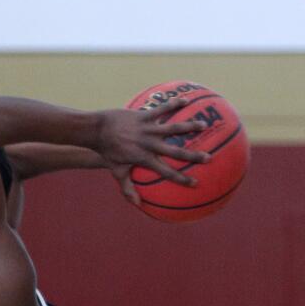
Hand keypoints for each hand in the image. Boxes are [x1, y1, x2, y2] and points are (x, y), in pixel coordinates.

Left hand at [94, 99, 210, 204]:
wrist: (98, 131)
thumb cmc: (108, 153)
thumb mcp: (117, 172)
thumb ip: (127, 188)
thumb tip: (137, 205)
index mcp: (144, 159)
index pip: (166, 173)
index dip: (181, 179)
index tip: (195, 184)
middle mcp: (149, 145)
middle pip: (176, 152)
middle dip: (193, 156)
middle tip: (208, 158)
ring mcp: (148, 130)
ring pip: (174, 128)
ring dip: (190, 127)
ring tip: (204, 126)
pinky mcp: (145, 116)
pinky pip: (163, 109)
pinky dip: (175, 104)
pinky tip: (187, 100)